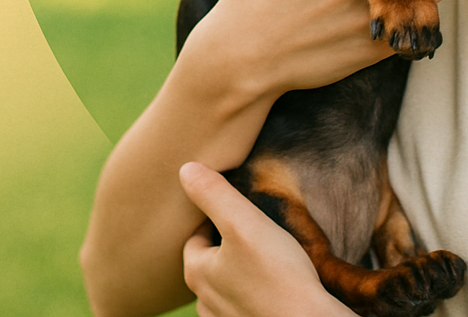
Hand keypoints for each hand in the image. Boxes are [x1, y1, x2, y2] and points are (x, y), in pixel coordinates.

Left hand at [180, 162, 352, 316]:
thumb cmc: (277, 273)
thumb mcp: (245, 223)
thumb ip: (215, 195)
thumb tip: (185, 168)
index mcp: (198, 273)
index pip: (195, 238)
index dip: (214, 219)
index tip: (238, 209)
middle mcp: (205, 301)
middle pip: (209, 263)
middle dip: (225, 246)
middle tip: (252, 228)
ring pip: (226, 286)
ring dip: (239, 272)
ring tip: (264, 255)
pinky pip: (245, 304)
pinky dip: (254, 292)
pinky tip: (273, 283)